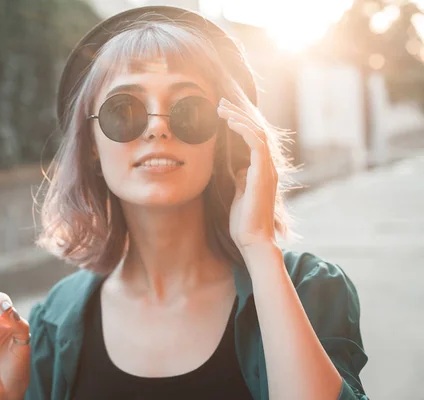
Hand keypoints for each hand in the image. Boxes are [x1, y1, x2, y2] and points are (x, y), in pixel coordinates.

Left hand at [217, 97, 277, 254]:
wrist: (252, 239)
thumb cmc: (243, 221)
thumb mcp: (238, 193)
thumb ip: (240, 178)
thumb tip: (236, 168)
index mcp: (262, 170)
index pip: (253, 138)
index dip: (239, 122)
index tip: (222, 113)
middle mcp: (267, 166)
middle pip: (256, 130)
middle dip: (238, 114)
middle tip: (220, 103)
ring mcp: (267, 169)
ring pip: (258, 132)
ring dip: (239, 117)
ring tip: (222, 108)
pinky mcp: (263, 173)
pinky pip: (257, 143)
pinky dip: (244, 129)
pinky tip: (230, 122)